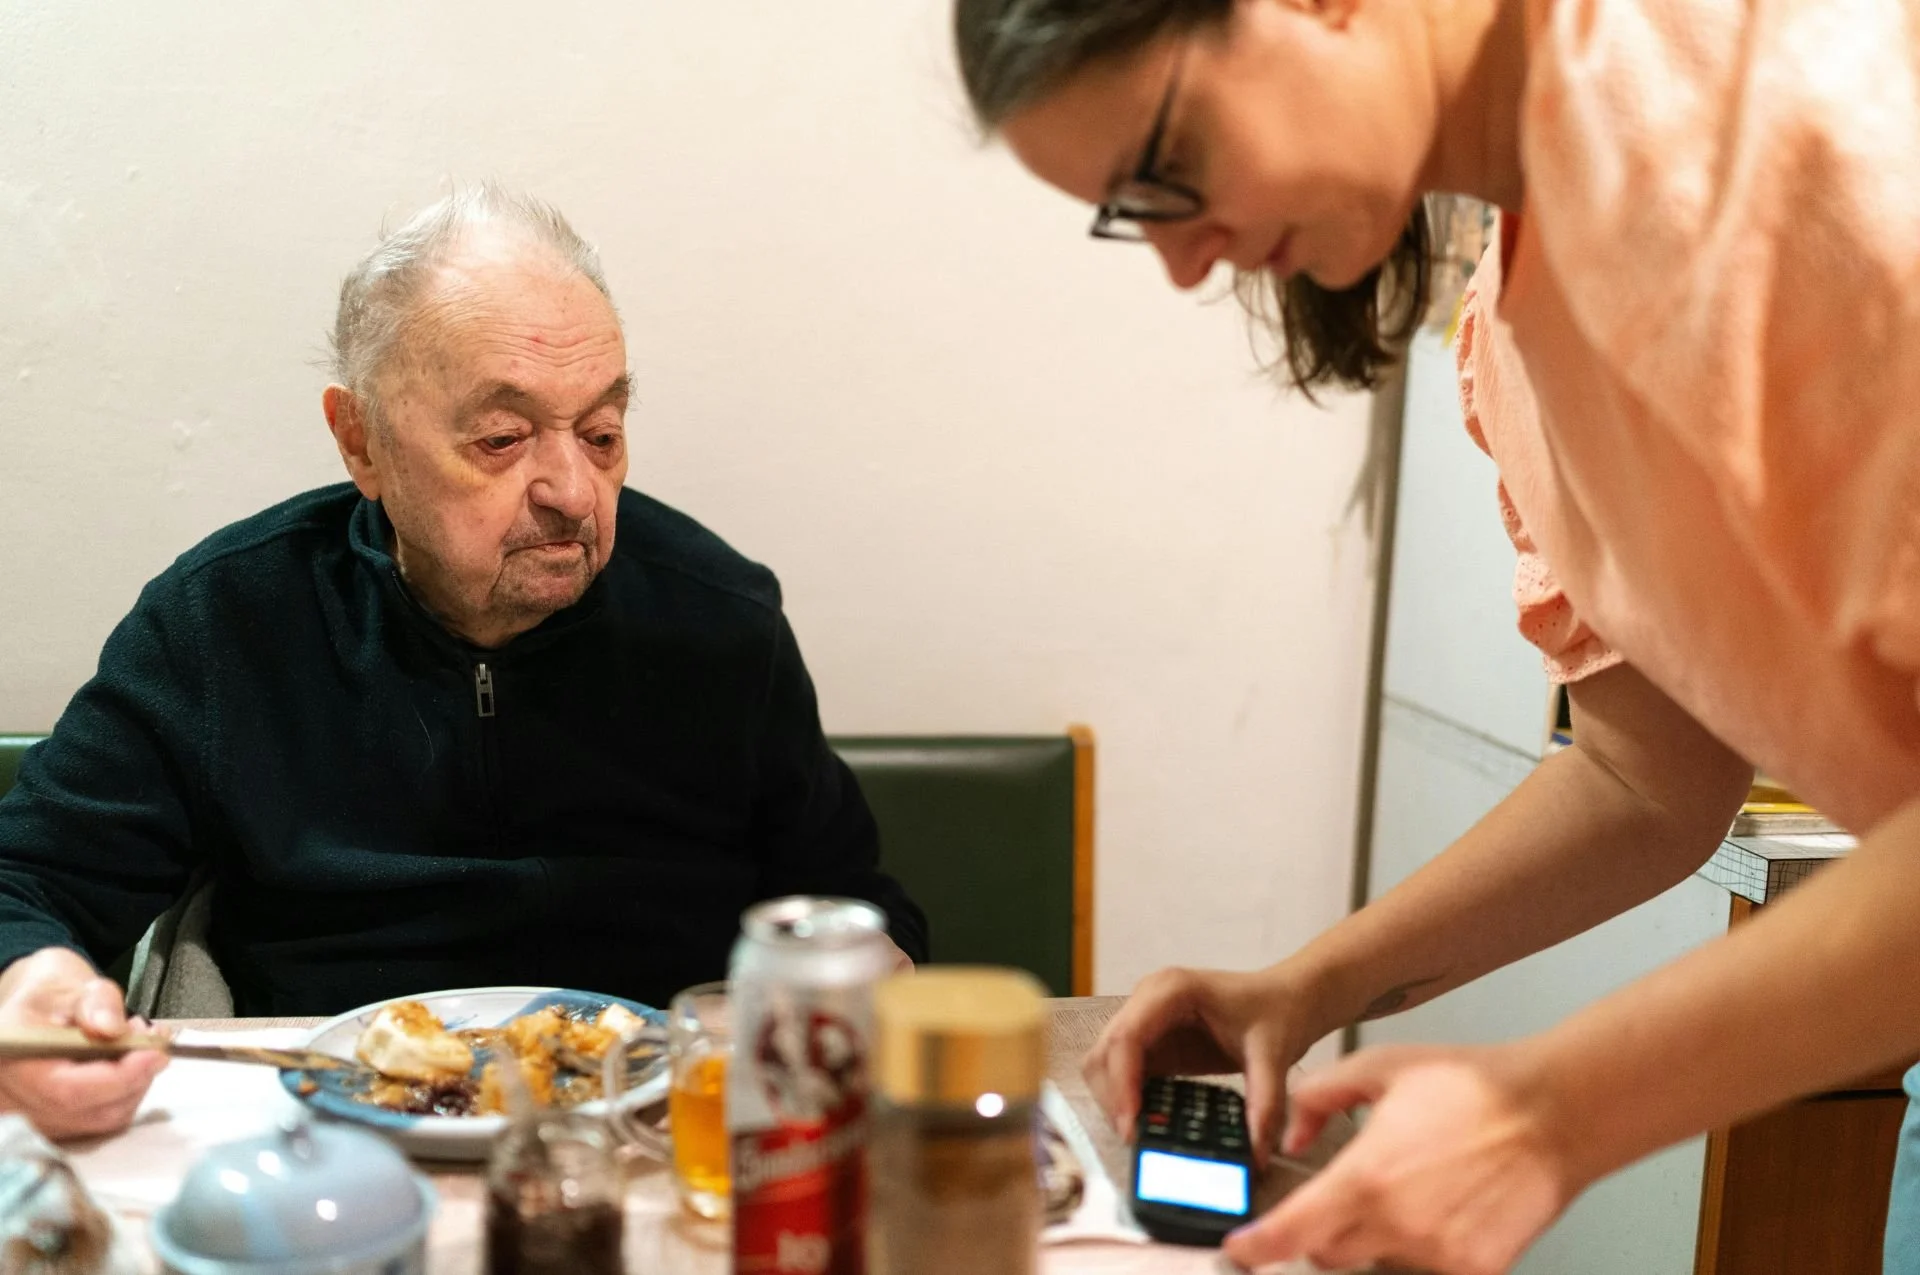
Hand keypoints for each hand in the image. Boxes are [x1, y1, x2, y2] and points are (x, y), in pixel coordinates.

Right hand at [0, 946, 167, 1138]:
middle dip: (134, 1077)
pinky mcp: (53, 1123)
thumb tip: (111, 1027)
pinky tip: (127, 1064)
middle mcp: (13, 1097)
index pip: (66, 1089)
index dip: (119, 1078)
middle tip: (153, 1041)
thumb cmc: (51, 998)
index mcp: (12, 1057)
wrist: (38, 1010)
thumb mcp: (75, 985)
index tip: (154, 1054)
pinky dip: (124, 1094)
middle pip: (88, 1111)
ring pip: (100, 1120)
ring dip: (134, 1084)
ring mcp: (31, 1115)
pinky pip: (100, 1121)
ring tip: (137, 1044)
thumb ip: (97, 1003)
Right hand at [1082, 966, 1322, 1162]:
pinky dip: (1128, 1100)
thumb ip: (1264, 1104)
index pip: (1127, 1037)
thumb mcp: (1274, 1056)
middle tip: (1137, 1139)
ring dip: (1115, 1100)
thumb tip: (1254, 1155)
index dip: (1121, 1083)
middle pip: (1104, 1052)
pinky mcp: (1151, 1042)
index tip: (1132, 1126)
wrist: (1288, 999)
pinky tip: (1151, 1122)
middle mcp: (1148, 1000)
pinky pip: (1122, 1073)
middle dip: (1113, 1098)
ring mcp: (1145, 1020)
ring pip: (1104, 1064)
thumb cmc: (1278, 1011)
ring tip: (1143, 1134)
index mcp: (1171, 990)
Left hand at [1225, 1044, 1579, 1274]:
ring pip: (1377, 1263)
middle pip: (1328, 1254)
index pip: (1293, 1232)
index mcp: (1366, 1178)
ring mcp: (1438, 1254)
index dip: (1257, 1247)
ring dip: (1376, 1237)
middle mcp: (1398, 1225)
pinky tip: (1443, 1208)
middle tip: (1342, 1197)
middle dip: (1320, 1232)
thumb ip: (1318, 1098)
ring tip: (1411, 1189)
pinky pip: (1426, 1269)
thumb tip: (1291, 1135)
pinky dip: (1422, 1247)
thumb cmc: (1470, 1086)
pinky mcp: (1475, 1270)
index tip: (1239, 1249)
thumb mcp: (1379, 1068)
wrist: (1552, 1112)